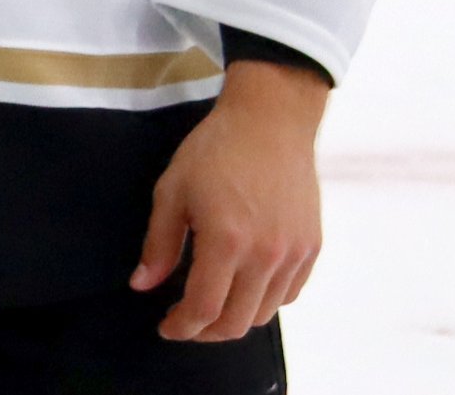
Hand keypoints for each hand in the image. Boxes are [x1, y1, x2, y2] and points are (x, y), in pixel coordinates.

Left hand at [135, 58, 326, 340]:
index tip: (166, 327)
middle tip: (185, 323)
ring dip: (235, 319)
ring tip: (211, 306)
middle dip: (206, 332)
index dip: (182, 327)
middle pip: (237, 321)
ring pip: (265, 313)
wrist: (271, 123)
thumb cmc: (214, 151)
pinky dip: (264, 302)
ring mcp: (294, 254)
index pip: (205, 308)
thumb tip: (142, 285)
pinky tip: (243, 289)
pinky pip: (289, 294)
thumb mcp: (172, 191)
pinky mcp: (312, 247)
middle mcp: (266, 255)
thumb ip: (159, 245)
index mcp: (226, 241)